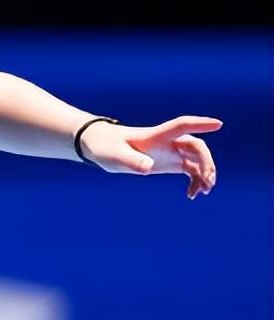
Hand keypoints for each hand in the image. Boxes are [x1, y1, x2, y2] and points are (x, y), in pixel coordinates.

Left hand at [79, 115, 221, 198]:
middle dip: (206, 162)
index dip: (200, 124)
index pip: (182, 125)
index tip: (218, 124)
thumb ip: (132, 161)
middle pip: (195, 147)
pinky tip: (191, 195)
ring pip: (196, 159)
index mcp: (156, 136)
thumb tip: (149, 168)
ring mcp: (169, 152)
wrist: (100, 147)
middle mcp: (167, 142)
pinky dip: (194, 180)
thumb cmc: (106, 147)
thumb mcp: (115, 155)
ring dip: (204, 173)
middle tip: (207, 181)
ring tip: (203, 191)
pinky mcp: (168, 163)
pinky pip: (189, 169)